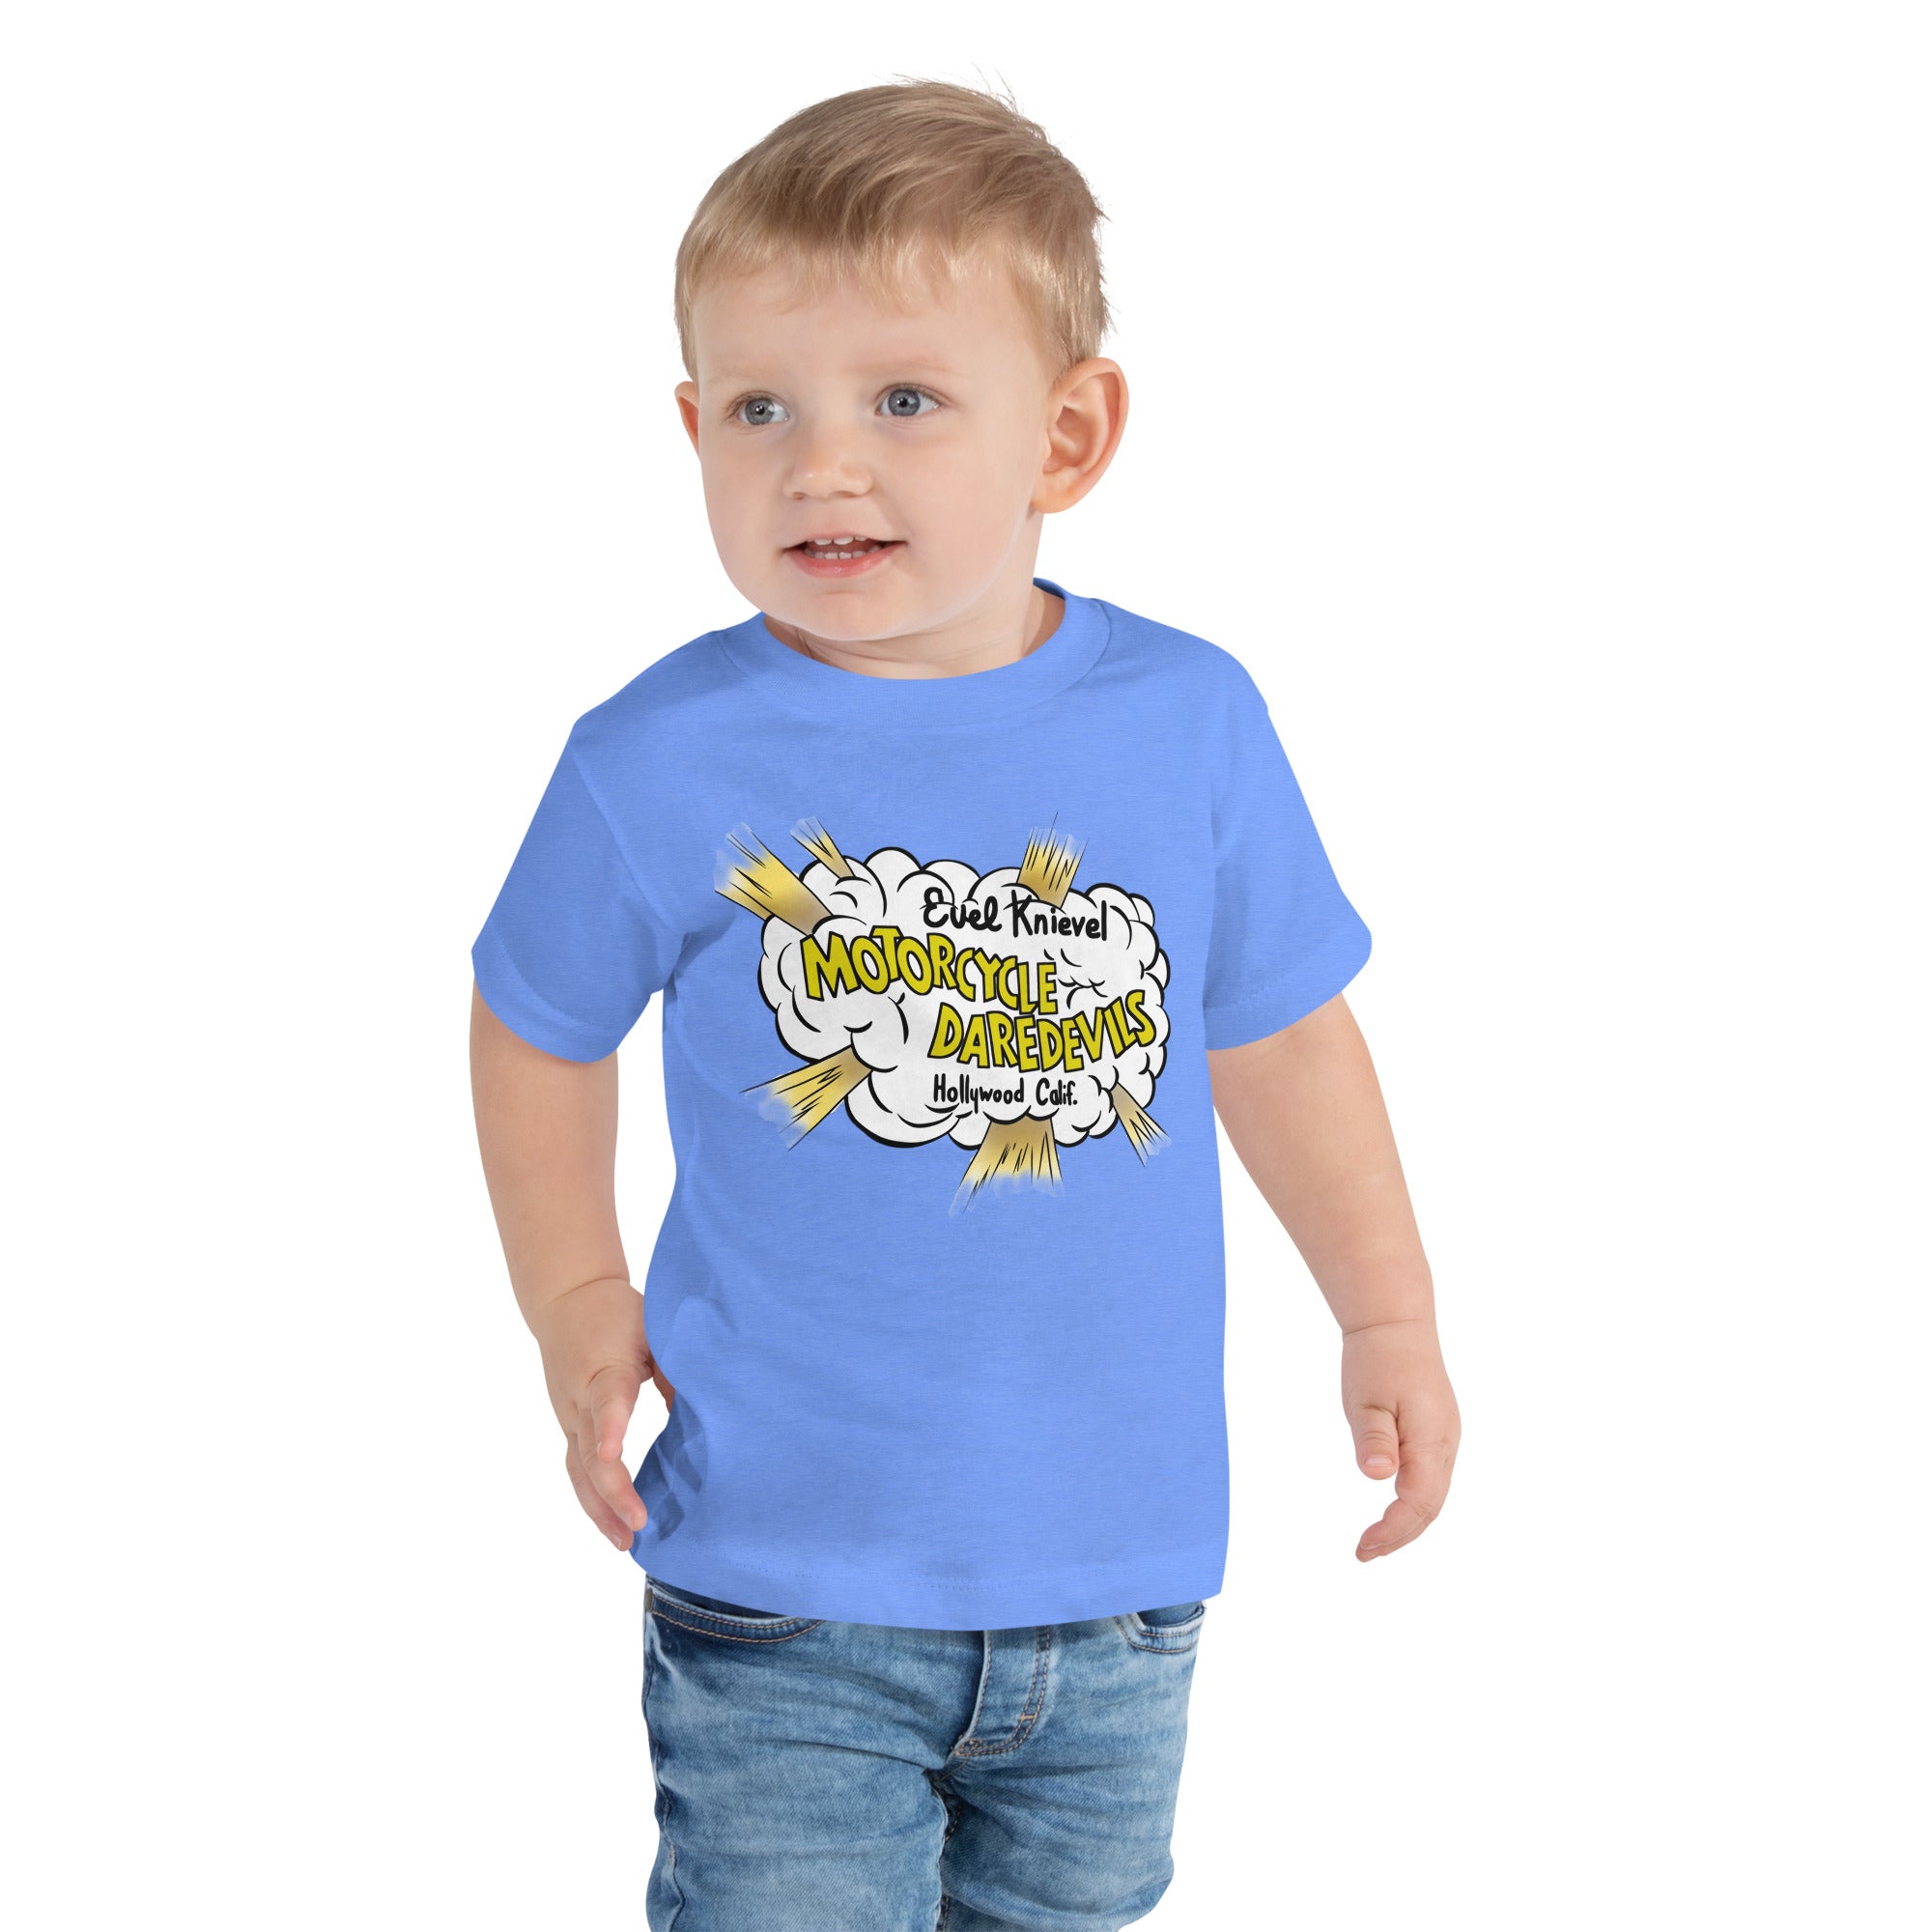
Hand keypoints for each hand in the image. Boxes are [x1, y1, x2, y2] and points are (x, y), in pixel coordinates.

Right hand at [526, 1276, 676, 1552]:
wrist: (566, 1297)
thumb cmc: (617, 1313)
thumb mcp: (653, 1329)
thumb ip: (677, 1368)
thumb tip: (706, 1413)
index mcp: (605, 1368)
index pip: (607, 1400)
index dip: (611, 1428)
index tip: (614, 1455)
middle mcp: (580, 1398)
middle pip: (589, 1451)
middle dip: (612, 1492)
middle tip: (638, 1524)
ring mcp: (570, 1416)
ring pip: (578, 1470)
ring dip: (599, 1509)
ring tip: (623, 1543)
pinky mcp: (569, 1425)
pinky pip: (577, 1469)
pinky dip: (593, 1500)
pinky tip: (611, 1525)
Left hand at [1342, 1316, 1458, 1561]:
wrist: (1395, 1323)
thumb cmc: (1377, 1359)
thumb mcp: (1366, 1399)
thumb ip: (1374, 1438)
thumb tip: (1377, 1476)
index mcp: (1432, 1439)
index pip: (1419, 1503)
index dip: (1393, 1531)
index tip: (1362, 1548)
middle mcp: (1446, 1444)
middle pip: (1430, 1507)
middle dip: (1400, 1536)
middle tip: (1363, 1553)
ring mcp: (1445, 1439)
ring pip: (1433, 1495)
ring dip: (1407, 1523)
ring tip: (1374, 1543)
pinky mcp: (1437, 1433)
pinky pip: (1431, 1479)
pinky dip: (1412, 1503)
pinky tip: (1391, 1510)